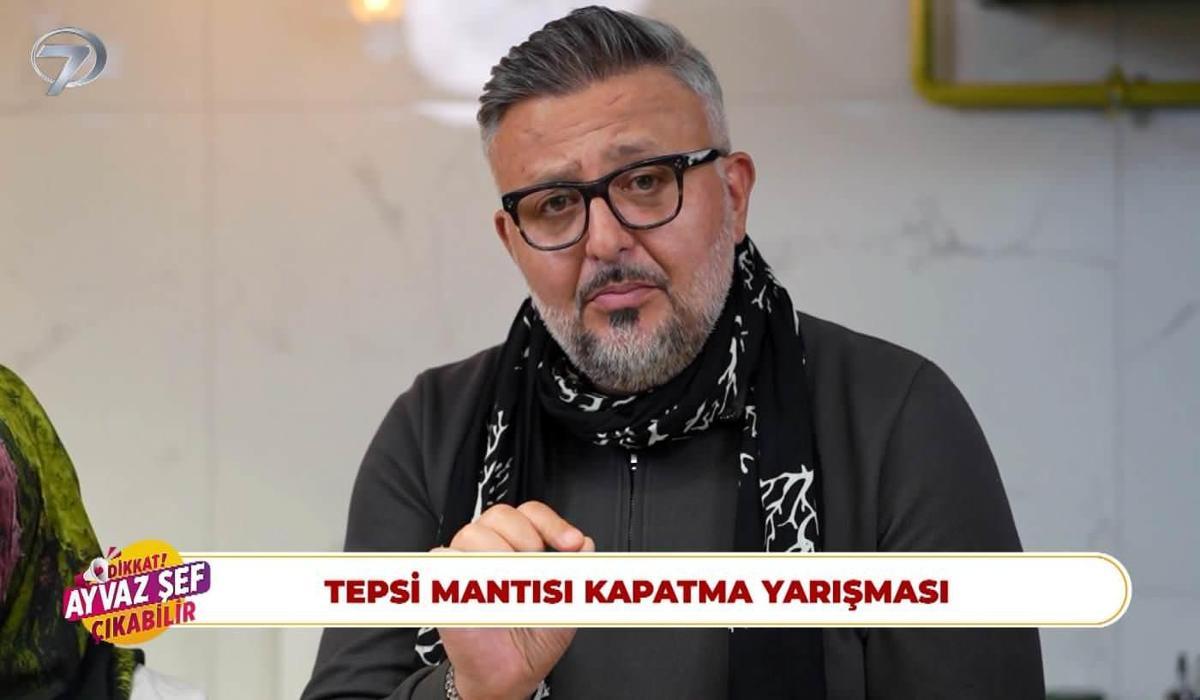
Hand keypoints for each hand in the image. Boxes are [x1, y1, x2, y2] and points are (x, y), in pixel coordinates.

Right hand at [434, 501, 593, 699]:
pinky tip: (490, 593)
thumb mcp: (568, 601)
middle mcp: (491, 548)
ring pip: (472, 533)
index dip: (552, 524)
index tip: (572, 545)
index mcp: (520, 544)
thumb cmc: (534, 638)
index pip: (531, 512)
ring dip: (498, 557)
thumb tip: (587, 544)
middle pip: (500, 514)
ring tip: (513, 586)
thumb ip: (577, 570)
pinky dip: (468, 573)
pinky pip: (444, 558)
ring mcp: (466, 564)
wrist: (512, 674)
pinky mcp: (442, 584)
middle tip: (538, 569)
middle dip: (526, 537)